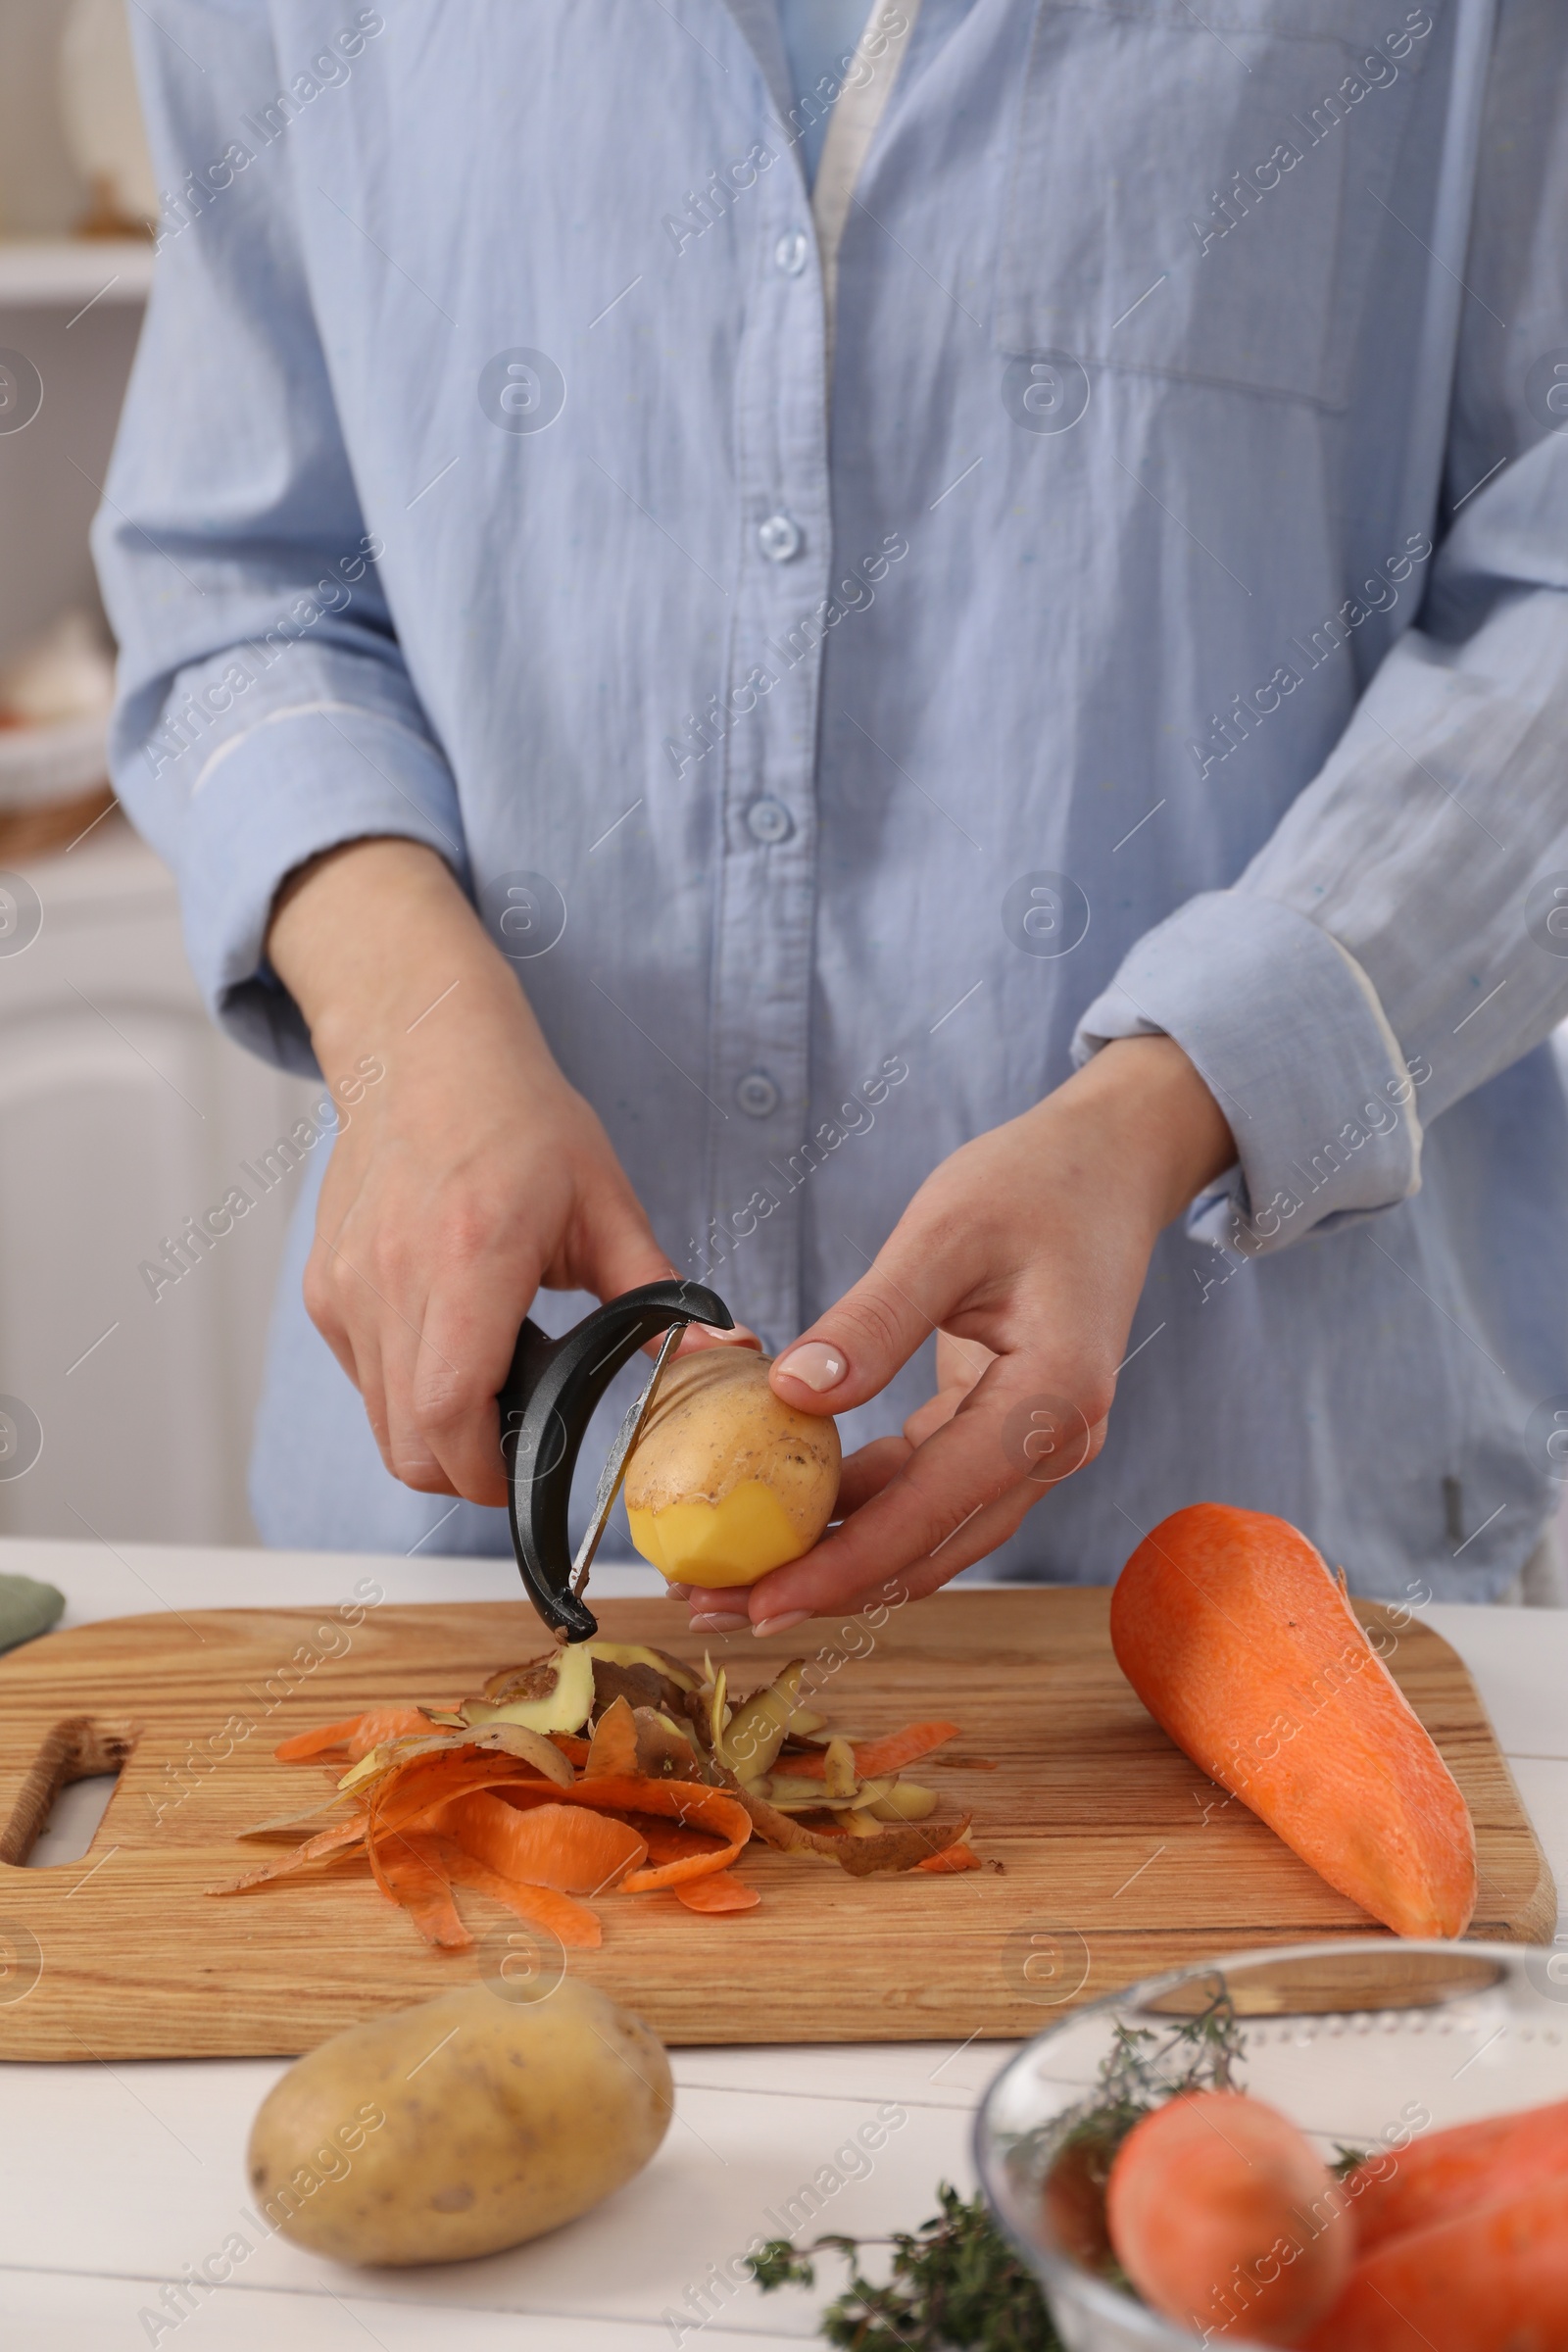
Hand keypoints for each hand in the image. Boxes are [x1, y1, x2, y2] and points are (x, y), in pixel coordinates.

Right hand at [267, 839, 743, 1503]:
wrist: (423, 1048)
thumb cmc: (518, 1116)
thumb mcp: (605, 1201)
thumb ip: (657, 1291)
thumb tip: (724, 1353)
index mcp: (468, 1257)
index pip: (450, 1413)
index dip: (492, 1472)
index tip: (535, 1474)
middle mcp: (392, 1278)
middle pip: (410, 1444)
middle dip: (468, 1471)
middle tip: (524, 1446)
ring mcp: (347, 1287)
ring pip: (382, 1421)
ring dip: (437, 1431)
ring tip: (495, 1379)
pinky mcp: (324, 1290)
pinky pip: (364, 1379)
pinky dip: (407, 1389)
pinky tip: (456, 1340)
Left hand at [678, 1036, 1233, 1633]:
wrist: (1113, 1162)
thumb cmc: (1038, 1183)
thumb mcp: (945, 1233)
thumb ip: (873, 1320)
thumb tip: (791, 1396)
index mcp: (1051, 1401)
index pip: (931, 1511)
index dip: (840, 1565)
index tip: (758, 1598)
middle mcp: (1055, 1443)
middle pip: (929, 1549)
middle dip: (822, 1584)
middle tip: (716, 1602)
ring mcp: (1036, 1445)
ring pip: (927, 1534)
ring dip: (836, 1558)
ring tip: (736, 1572)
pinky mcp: (1008, 1432)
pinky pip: (927, 1490)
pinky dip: (861, 1507)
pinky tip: (791, 1509)